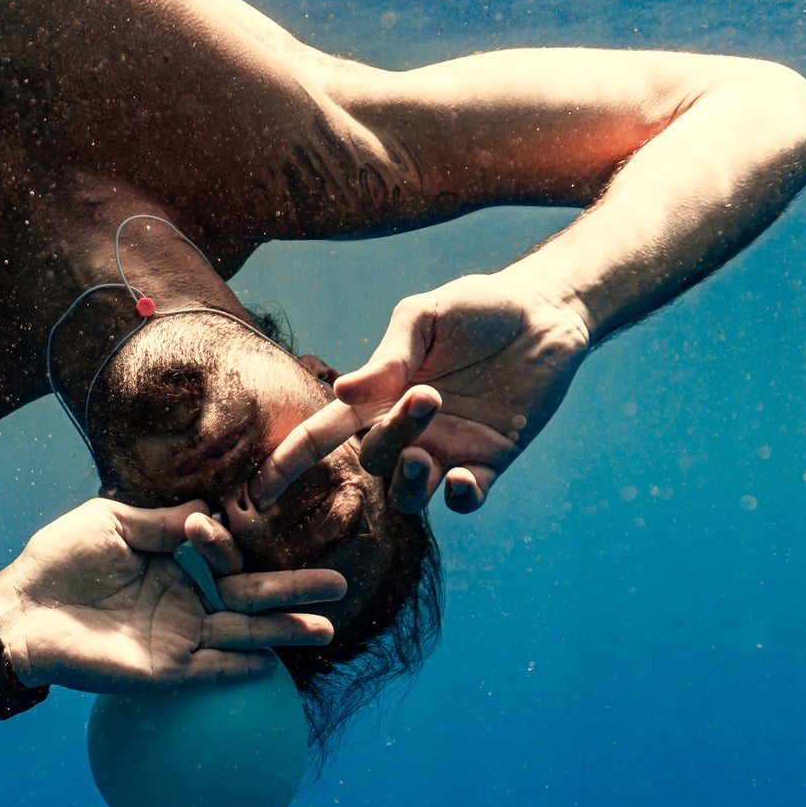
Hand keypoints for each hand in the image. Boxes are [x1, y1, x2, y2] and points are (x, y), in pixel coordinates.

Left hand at [0, 499, 346, 691]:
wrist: (22, 610)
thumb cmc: (60, 560)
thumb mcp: (113, 523)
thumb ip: (163, 521)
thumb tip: (211, 508)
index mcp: (176, 562)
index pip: (226, 552)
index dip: (235, 539)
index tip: (238, 521)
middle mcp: (187, 600)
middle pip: (251, 594)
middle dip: (294, 588)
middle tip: (338, 582)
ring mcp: (180, 636)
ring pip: (243, 633)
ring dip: (283, 630)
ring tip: (325, 626)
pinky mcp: (165, 669)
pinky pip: (210, 670)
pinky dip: (239, 668)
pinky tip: (271, 663)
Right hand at [254, 266, 592, 513]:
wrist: (546, 312)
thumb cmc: (477, 307)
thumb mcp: (425, 316)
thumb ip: (388, 356)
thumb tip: (343, 393)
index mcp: (380, 395)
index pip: (325, 433)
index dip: (291, 461)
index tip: (259, 490)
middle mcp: (408, 431)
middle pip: (373, 460)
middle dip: (388, 440)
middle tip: (424, 397)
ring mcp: (448, 450)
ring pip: (410, 493)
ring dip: (410, 483)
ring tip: (425, 456)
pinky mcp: (490, 461)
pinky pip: (466, 498)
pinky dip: (460, 498)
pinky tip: (463, 481)